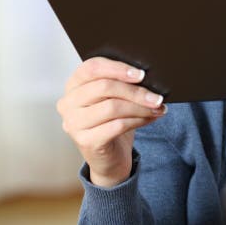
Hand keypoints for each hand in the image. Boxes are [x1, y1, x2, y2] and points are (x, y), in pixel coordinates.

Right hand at [56, 56, 166, 186]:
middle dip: (135, 91)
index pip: (92, 67)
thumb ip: (121, 83)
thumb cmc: (112, 120)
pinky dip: (138, 120)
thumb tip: (146, 76)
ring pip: (112, 107)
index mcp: (74, 84)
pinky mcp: (86, 141)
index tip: (141, 74)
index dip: (118, 68)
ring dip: (140, 107)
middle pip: (104, 87)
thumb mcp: (114, 97)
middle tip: (156, 96)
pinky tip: (150, 118)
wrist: (110, 157)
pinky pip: (117, 125)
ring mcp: (74, 123)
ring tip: (157, 107)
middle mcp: (68, 103)